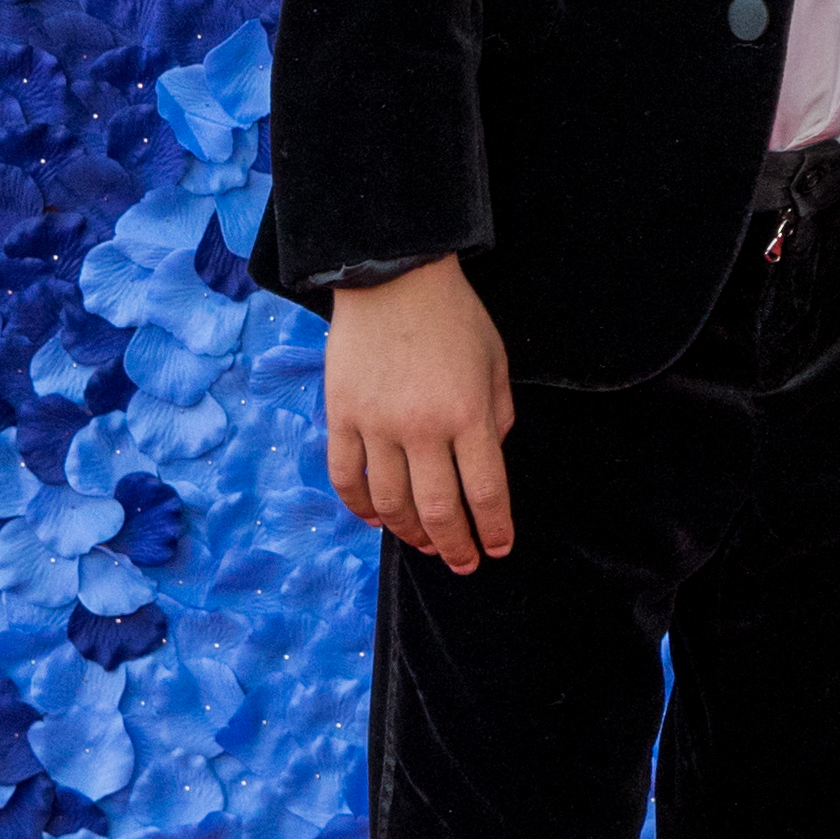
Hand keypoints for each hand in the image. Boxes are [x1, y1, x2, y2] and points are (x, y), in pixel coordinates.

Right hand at [323, 261, 516, 571]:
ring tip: (426, 545)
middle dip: (455, 545)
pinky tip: (376, 519)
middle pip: (438, 509)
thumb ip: (498, 414)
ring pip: (391, 502)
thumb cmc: (454, 315)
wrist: (392, 276)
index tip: (497, 549)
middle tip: (463, 562)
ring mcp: (377, 425)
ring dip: (409, 533)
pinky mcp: (341, 417)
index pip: (486, 490)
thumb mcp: (495, 360)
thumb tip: (491, 458)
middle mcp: (423, 427)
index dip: (493, 528)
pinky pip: (347, 478)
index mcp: (469, 413)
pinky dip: (361, 507)